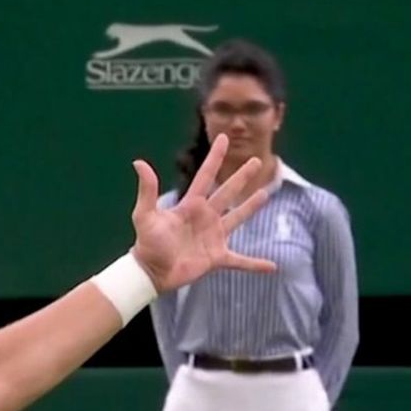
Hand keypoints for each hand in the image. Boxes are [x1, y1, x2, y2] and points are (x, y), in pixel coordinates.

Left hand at [128, 133, 275, 291]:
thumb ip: (147, 190)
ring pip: (237, 218)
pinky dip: (255, 264)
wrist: (151, 272)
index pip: (205, 176)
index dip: (215, 157)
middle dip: (241, 177)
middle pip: (227, 192)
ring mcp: (213, 237)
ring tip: (266, 194)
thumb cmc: (147, 243)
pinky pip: (240, 261)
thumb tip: (138, 162)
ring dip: (251, 207)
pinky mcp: (217, 257)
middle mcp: (205, 217)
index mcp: (190, 205)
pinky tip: (272, 266)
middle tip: (256, 161)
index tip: (223, 138)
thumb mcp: (145, 215)